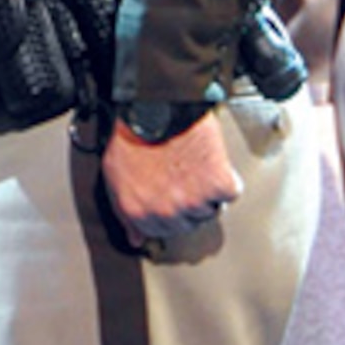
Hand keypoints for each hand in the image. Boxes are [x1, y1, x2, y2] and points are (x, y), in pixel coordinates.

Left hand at [100, 112, 241, 245]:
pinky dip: (226, 178)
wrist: (158, 105)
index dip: (165, 211)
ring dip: (206, 192)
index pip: (157, 232)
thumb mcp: (114, 174)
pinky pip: (230, 193)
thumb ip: (125, 211)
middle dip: (185, 203)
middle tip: (181, 176)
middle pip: (186, 225)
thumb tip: (136, 238)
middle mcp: (164, 212)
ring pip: (209, 211)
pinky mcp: (217, 186)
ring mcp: (192, 202)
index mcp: (136, 211)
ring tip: (193, 166)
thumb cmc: (134, 133)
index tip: (169, 198)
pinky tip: (211, 162)